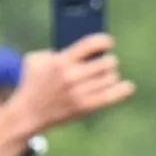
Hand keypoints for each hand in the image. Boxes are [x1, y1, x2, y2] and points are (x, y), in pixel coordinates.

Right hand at [16, 33, 136, 132]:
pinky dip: (122, 90)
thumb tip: (79, 48)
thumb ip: (54, 50)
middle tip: (107, 62)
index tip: (109, 42)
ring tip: (108, 76)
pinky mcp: (84, 107)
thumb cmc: (32, 83)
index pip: (89, 45)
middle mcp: (71, 76)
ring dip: (112, 75)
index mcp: (60, 61)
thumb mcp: (35, 60)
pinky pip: (111, 96)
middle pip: (105, 62)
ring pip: (110, 78)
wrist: (28, 114)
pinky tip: (128, 86)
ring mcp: (79, 93)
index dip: (104, 41)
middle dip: (109, 60)